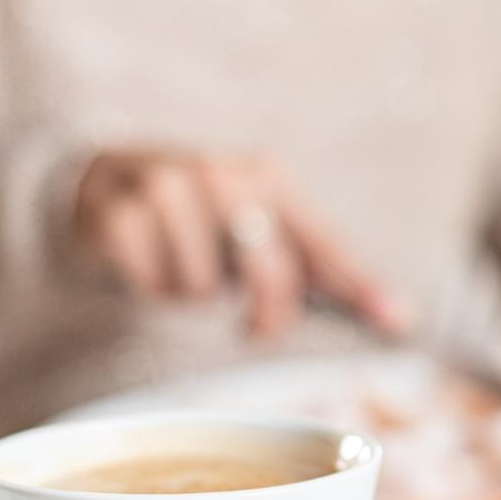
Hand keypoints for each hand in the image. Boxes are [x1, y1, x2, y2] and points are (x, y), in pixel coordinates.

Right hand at [73, 150, 409, 337]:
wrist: (102, 182)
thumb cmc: (202, 221)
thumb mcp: (261, 230)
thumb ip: (323, 271)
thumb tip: (398, 316)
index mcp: (267, 177)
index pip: (322, 243)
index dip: (358, 285)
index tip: (397, 321)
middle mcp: (219, 173)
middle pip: (266, 270)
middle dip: (265, 309)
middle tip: (253, 326)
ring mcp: (162, 186)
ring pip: (200, 286)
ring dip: (192, 294)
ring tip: (184, 267)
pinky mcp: (112, 212)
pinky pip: (149, 284)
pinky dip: (149, 288)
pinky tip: (146, 262)